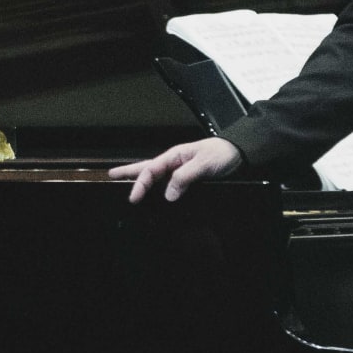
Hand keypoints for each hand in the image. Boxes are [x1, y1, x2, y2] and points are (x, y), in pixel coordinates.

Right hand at [110, 137, 242, 202]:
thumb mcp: (204, 164)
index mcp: (175, 155)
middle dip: (130, 172)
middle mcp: (175, 162)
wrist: (241, 154)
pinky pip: (170, 184)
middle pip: (148, 169)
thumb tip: (168, 194)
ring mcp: (181, 170)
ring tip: (129, 186)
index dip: (140, 184)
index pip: (151, 170)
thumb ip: (185, 177)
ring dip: (143, 181)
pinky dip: (160, 189)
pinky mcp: (190, 179)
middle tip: (111, 175)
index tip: (134, 198)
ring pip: (157, 177)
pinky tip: (156, 196)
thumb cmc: (222, 154)